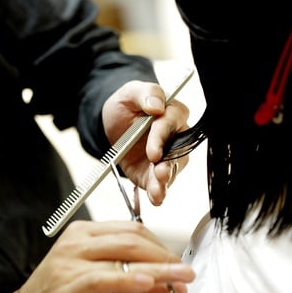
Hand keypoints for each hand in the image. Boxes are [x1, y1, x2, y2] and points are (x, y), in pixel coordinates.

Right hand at [0, 220, 194, 292]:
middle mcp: (78, 241)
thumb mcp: (105, 289)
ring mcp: (71, 260)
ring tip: (180, 279)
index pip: (132, 230)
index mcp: (85, 234)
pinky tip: (149, 283)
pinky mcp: (69, 282)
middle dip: (164, 256)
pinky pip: (105, 276)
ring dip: (158, 268)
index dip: (161, 247)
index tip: (179, 264)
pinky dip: (130, 279)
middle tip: (186, 273)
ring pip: (124, 255)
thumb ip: (139, 286)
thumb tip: (173, 288)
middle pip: (132, 238)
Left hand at [102, 80, 190, 205]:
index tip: (153, 152)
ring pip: (172, 171)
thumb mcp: (130, 92)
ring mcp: (168, 158)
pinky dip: (159, 193)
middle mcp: (176, 138)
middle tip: (160, 173)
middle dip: (168, 165)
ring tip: (158, 190)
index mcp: (174, 114)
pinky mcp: (156, 174)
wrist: (113, 125)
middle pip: (177, 152)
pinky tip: (156, 199)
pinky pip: (161, 184)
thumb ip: (146, 94)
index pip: (171, 125)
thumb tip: (156, 106)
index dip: (162, 139)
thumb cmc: (127, 105)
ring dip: (165, 182)